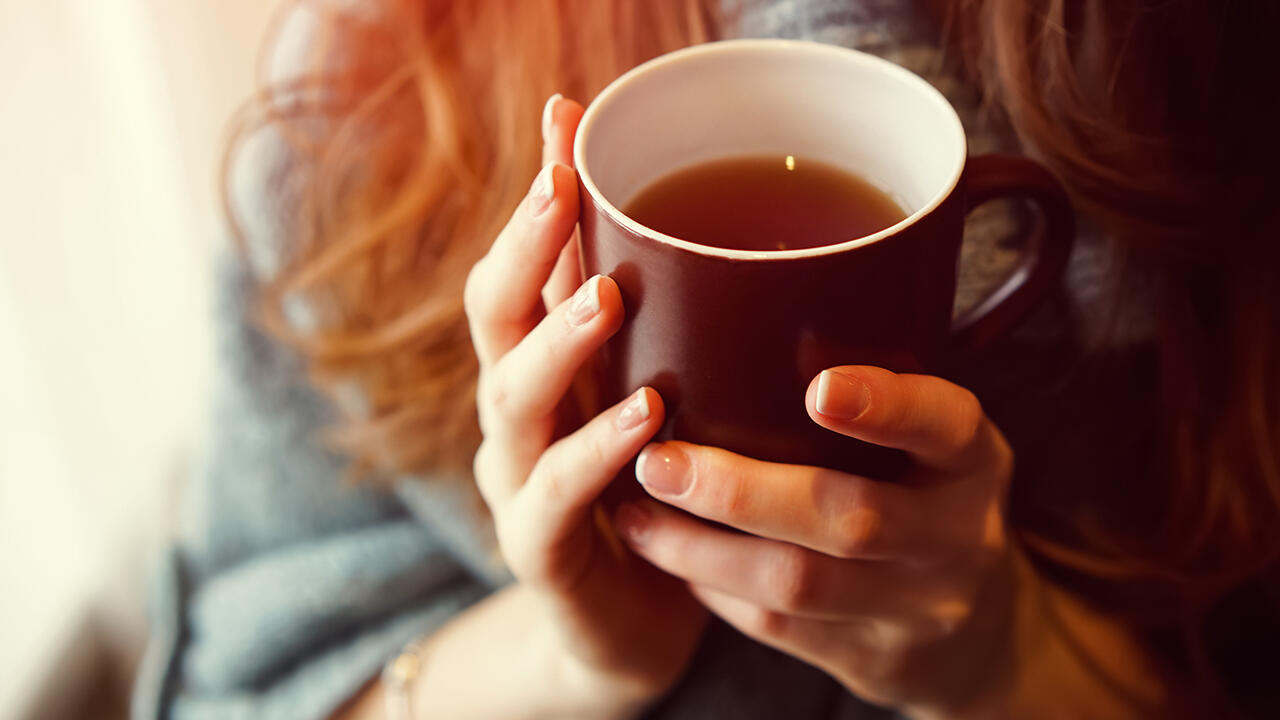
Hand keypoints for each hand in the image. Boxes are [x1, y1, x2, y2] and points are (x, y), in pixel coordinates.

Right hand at [463, 94, 705, 708]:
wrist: (635, 626)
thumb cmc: (654, 496)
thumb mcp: (657, 398)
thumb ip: (670, 329)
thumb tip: (734, 236)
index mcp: (543, 368)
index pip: (521, 265)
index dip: (537, 196)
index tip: (567, 118)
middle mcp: (516, 415)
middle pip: (493, 316)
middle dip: (526, 247)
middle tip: (565, 187)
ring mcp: (517, 481)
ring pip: (510, 399)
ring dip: (558, 343)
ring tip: (607, 295)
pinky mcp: (540, 551)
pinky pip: (554, 497)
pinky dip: (596, 452)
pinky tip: (645, 420)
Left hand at [613, 366, 1015, 716]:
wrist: (976, 637)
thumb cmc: (925, 495)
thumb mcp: (933, 440)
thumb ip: (877, 383)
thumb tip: (736, 294)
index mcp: (973, 459)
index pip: (945, 424)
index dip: (887, 406)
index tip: (818, 387)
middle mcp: (957, 536)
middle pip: (849, 518)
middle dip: (740, 490)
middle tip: (660, 459)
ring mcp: (916, 608)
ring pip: (797, 584)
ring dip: (702, 548)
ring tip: (637, 512)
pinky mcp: (870, 660)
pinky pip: (777, 627)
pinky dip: (713, 588)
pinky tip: (669, 554)